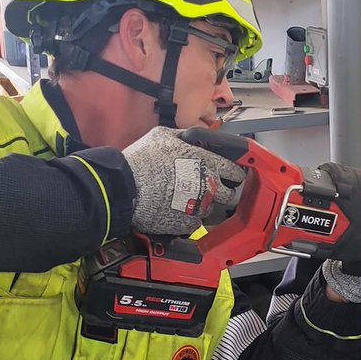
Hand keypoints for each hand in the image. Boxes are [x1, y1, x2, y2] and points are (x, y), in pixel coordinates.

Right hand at [123, 127, 245, 235]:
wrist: (125, 188)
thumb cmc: (142, 161)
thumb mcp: (164, 135)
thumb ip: (184, 137)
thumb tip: (191, 137)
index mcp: (207, 162)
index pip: (235, 171)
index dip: (232, 174)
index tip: (228, 176)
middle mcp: (209, 186)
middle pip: (228, 194)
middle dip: (220, 192)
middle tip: (205, 189)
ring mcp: (199, 207)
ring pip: (210, 210)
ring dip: (201, 205)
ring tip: (182, 200)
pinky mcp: (187, 224)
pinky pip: (195, 224)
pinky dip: (187, 219)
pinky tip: (174, 211)